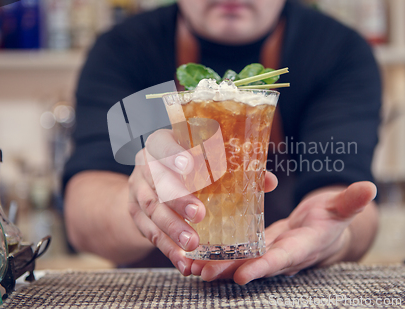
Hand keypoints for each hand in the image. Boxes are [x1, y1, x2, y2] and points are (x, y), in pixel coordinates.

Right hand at [128, 129, 278, 275]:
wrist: (150, 181)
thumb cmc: (187, 166)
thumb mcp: (204, 159)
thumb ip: (234, 167)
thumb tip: (268, 181)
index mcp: (161, 144)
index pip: (162, 143)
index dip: (172, 153)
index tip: (189, 163)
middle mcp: (145, 166)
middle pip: (157, 181)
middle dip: (178, 198)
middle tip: (199, 214)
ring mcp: (137, 191)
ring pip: (152, 210)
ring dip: (173, 229)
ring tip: (193, 245)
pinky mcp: (136, 215)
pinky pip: (150, 234)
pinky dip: (168, 249)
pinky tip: (183, 262)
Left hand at [191, 181, 376, 284]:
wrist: (321, 232)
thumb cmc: (330, 219)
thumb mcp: (339, 209)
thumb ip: (350, 202)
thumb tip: (370, 188)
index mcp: (302, 247)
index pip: (282, 258)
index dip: (263, 267)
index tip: (242, 275)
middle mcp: (282, 256)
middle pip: (254, 265)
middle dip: (229, 271)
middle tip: (204, 273)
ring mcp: (267, 254)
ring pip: (240, 262)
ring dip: (216, 267)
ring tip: (190, 268)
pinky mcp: (257, 248)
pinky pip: (236, 254)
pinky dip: (216, 257)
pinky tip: (194, 258)